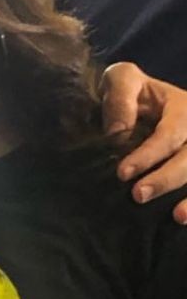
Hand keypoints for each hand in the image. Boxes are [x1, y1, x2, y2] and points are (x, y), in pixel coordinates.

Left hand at [101, 62, 186, 222]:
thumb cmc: (130, 94)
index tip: (122, 173)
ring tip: (177, 216)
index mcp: (183, 108)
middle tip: (138, 195)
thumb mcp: (122, 80)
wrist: (140, 104)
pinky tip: (183, 218)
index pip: (171, 133)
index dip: (149, 154)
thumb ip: (120, 95)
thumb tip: (117, 131)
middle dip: (167, 178)